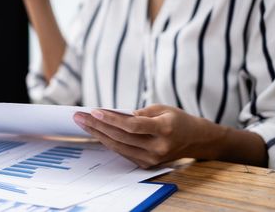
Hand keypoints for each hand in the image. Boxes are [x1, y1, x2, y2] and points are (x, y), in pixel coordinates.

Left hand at [73, 105, 216, 168]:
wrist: (195, 140)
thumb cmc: (176, 119)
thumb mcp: (162, 108)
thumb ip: (139, 113)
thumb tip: (115, 116)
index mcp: (164, 129)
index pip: (132, 126)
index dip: (112, 119)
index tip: (94, 111)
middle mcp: (158, 147)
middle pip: (121, 137)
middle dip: (97, 126)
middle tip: (79, 116)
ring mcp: (152, 159)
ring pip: (118, 147)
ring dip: (98, 134)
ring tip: (83, 123)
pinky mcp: (147, 164)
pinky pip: (123, 152)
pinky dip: (108, 141)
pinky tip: (96, 132)